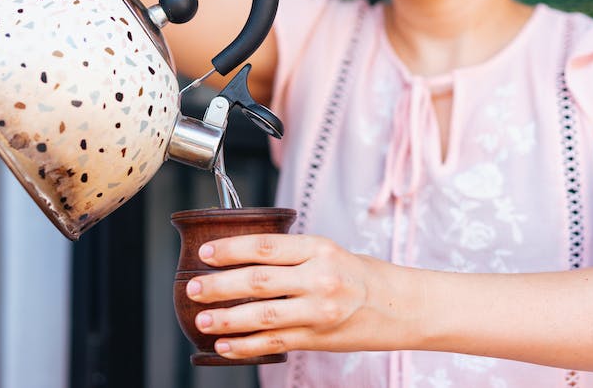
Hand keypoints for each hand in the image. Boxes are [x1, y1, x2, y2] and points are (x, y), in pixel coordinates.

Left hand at [186, 234, 413, 358]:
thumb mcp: (328, 251)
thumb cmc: (358, 274)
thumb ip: (290, 254)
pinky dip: (245, 346)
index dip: (231, 249)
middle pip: (258, 281)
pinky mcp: (318, 338)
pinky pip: (274, 343)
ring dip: (227, 319)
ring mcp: (318, 311)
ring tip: (201, 320)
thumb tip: (240, 254)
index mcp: (318, 249)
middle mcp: (319, 278)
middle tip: (193, 287)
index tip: (206, 252)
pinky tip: (224, 346)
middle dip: (219, 285)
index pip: (266, 247)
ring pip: (262, 316)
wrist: (400, 306)